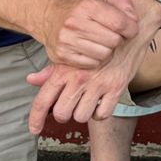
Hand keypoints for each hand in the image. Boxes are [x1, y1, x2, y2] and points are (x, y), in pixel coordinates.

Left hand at [28, 0, 160, 132]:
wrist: (129, 30)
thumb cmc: (99, 40)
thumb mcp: (71, 51)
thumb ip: (51, 69)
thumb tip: (31, 80)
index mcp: (64, 69)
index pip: (44, 99)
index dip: (36, 118)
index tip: (35, 130)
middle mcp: (79, 78)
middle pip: (62, 113)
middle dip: (64, 114)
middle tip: (70, 107)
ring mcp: (98, 84)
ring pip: (81, 116)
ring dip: (83, 113)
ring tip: (87, 102)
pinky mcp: (116, 88)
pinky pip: (103, 114)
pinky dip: (100, 113)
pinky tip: (101, 103)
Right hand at [39, 0, 139, 69]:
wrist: (49, 15)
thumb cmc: (79, 8)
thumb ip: (122, 4)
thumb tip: (134, 19)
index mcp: (88, 6)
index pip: (120, 23)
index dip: (131, 28)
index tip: (130, 29)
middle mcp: (76, 23)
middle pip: (114, 41)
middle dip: (118, 39)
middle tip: (112, 34)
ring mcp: (67, 40)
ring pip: (104, 54)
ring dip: (107, 49)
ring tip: (100, 41)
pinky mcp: (62, 55)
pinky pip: (91, 64)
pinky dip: (95, 58)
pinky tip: (90, 48)